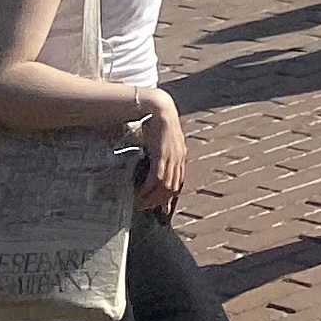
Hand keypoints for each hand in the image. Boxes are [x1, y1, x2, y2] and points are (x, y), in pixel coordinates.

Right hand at [131, 87, 188, 209]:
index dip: (171, 198)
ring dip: (153, 199)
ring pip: (166, 187)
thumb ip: (159, 153)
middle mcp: (179, 159)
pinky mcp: (163, 155)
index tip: (162, 211)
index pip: (179, 183)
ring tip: (140, 204)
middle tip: (146, 209)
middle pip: (174, 188)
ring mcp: (172, 158)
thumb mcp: (162, 141)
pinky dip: (149, 189)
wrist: (160, 109)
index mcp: (180, 156)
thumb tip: (150, 162)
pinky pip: (157, 178)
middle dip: (160, 202)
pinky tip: (139, 195)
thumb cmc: (158, 123)